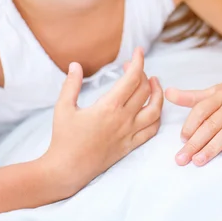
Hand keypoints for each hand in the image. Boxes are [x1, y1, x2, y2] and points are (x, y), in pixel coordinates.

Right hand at [46, 47, 163, 195]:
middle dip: (143, 73)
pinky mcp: (129, 146)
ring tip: (154, 83)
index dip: (138, 61)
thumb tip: (75, 64)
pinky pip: (152, 130)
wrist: (67, 169)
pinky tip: (153, 109)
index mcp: (109, 107)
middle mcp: (123, 120)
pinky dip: (157, 116)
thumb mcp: (63, 107)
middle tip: (133, 67)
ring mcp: (129, 134)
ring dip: (158, 94)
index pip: (132, 78)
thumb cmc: (63, 138)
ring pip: (155, 110)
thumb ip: (71, 84)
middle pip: (145, 90)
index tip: (138, 51)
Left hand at [165, 77, 221, 166]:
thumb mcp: (215, 92)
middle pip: (212, 124)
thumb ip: (192, 97)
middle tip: (182, 159)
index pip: (201, 109)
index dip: (190, 124)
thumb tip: (167, 93)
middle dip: (195, 142)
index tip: (182, 140)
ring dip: (213, 147)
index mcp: (220, 94)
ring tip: (198, 161)